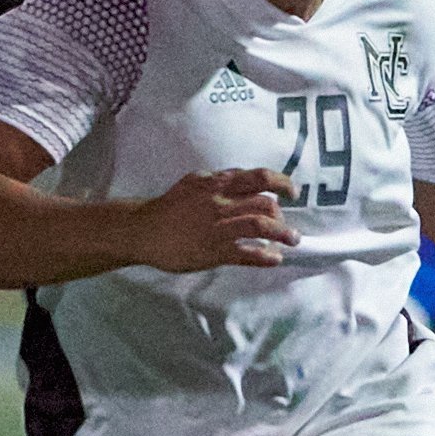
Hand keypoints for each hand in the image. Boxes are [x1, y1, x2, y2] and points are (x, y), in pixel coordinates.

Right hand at [132, 168, 297, 271]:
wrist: (142, 230)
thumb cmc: (171, 207)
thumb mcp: (195, 183)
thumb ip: (220, 180)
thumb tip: (243, 177)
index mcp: (217, 184)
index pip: (258, 178)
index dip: (281, 184)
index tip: (292, 192)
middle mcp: (220, 202)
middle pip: (265, 204)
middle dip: (282, 216)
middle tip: (286, 226)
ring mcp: (218, 226)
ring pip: (261, 226)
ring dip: (283, 234)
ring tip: (292, 241)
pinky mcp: (214, 250)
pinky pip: (247, 253)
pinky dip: (266, 256)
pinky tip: (274, 258)